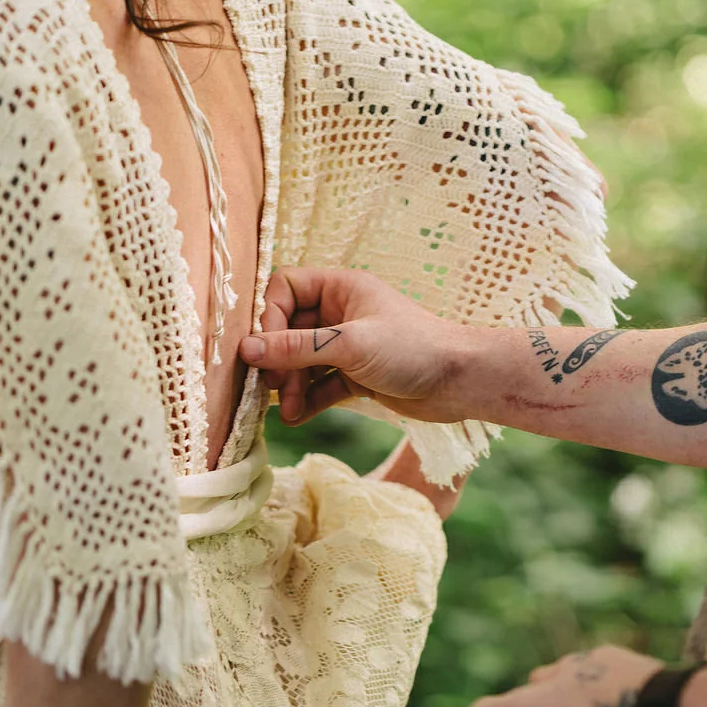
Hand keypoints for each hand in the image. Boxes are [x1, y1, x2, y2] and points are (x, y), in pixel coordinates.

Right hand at [239, 268, 479, 424]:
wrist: (461, 382)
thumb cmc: (412, 348)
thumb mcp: (350, 345)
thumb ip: (296, 348)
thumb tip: (245, 349)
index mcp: (340, 288)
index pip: (285, 289)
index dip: (269, 317)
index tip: (266, 349)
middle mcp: (341, 312)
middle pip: (288, 329)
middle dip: (279, 360)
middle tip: (273, 388)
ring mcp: (349, 345)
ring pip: (302, 361)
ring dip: (291, 385)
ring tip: (288, 410)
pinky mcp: (357, 375)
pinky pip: (320, 385)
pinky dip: (308, 400)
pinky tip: (299, 418)